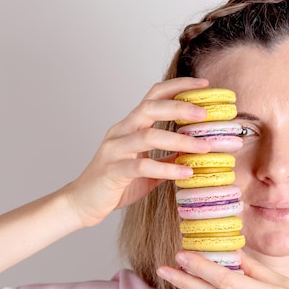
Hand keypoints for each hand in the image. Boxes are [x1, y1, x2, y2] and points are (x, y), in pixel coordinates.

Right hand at [62, 77, 211, 226]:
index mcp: (130, 126)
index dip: (178, 86)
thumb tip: (195, 153)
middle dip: (180, 107)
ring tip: (204, 147)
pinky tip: (187, 173)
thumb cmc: (115, 183)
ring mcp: (115, 150)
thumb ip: (167, 157)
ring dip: (180, 140)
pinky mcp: (113, 171)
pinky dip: (167, 168)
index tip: (203, 84)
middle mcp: (121, 132)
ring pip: (148, 136)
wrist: (82, 203)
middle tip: (205, 113)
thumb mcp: (148, 168)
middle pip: (150, 107)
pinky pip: (142, 166)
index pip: (154, 95)